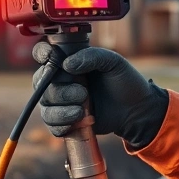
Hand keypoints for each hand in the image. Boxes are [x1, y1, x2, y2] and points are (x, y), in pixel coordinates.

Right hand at [32, 42, 168, 148]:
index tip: (50, 58)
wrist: (137, 110)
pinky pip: (52, 125)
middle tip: (83, 93)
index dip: (42, 54)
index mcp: (69, 62)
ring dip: (61, 109)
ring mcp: (61, 102)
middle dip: (59, 90)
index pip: (44, 54)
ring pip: (45, 105)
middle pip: (41, 83)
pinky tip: (79, 120)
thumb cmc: (125, 82)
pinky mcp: (66, 122)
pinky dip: (62, 124)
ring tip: (83, 109)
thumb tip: (66, 65)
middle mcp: (61, 81)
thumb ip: (91, 57)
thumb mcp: (113, 62)